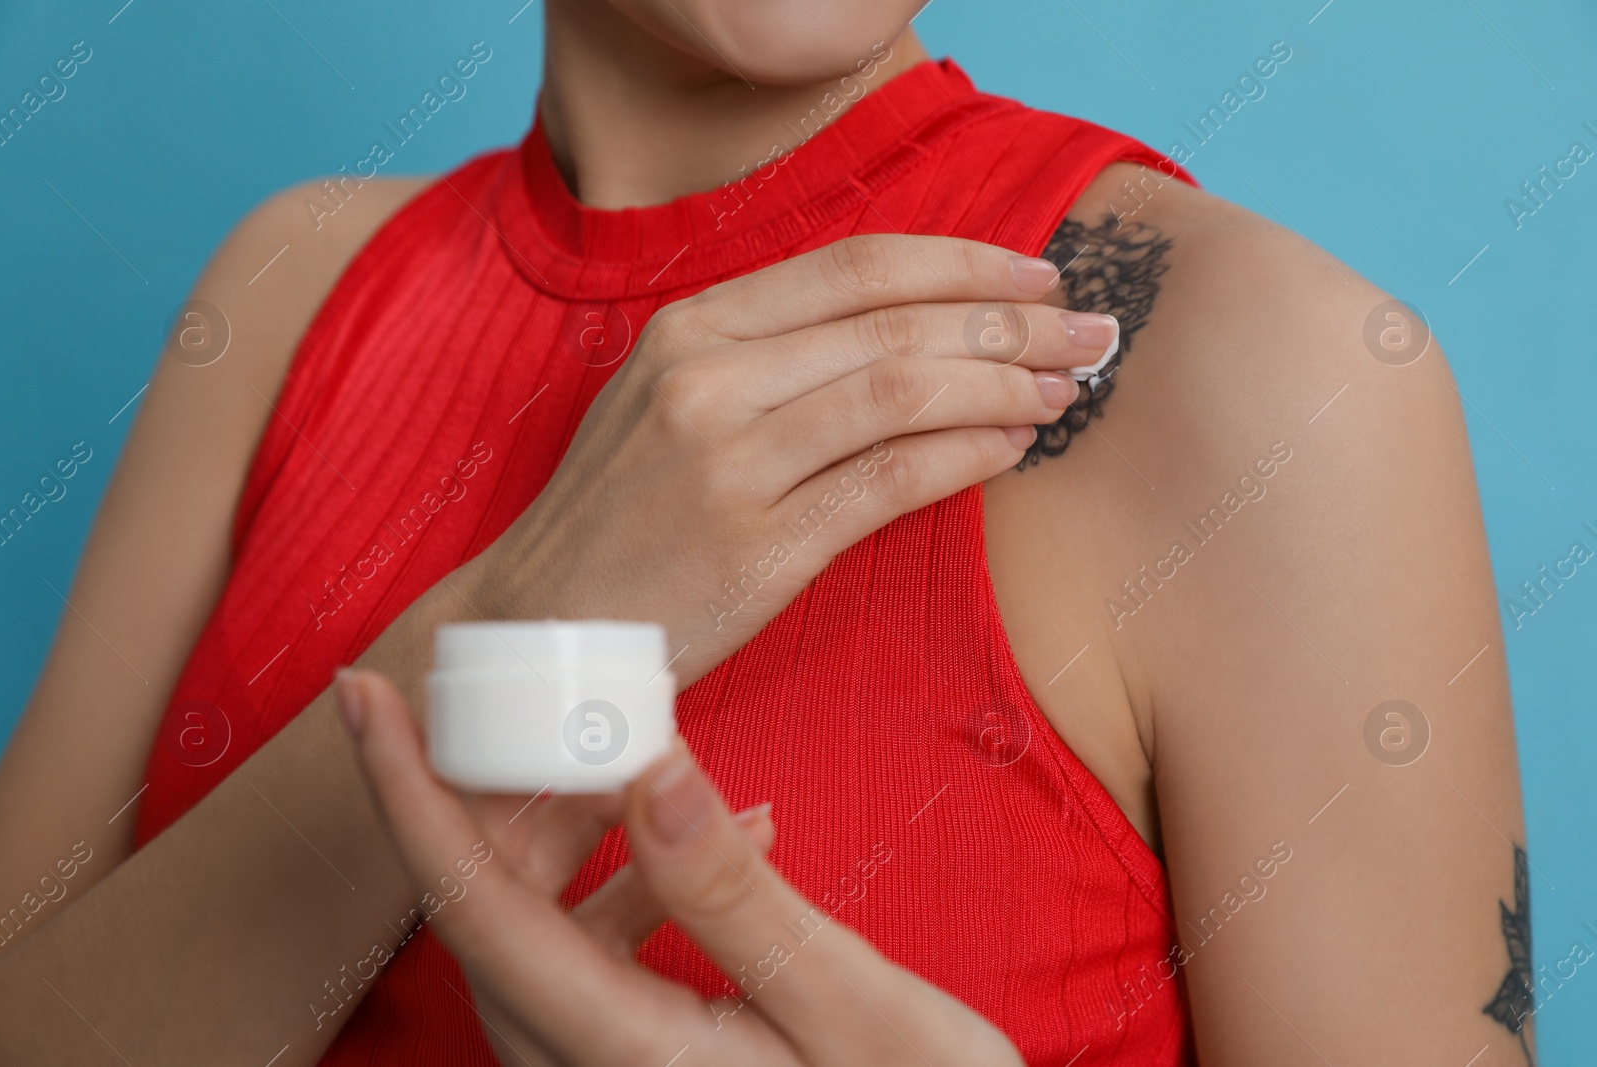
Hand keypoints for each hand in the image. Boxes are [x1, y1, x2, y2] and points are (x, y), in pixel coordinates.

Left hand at [335, 668, 1023, 1065]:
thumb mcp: (852, 1005)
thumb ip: (736, 898)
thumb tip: (647, 766)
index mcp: (626, 1056)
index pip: (478, 911)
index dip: (408, 795)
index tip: (367, 696)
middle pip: (492, 916)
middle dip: (506, 792)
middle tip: (550, 693)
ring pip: (540, 937)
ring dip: (580, 838)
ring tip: (653, 759)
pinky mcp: (639, 1066)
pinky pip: (596, 963)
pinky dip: (638, 890)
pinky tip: (732, 839)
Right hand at [481, 234, 1116, 685]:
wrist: (546, 621)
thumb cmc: (624, 515)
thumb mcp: (670, 400)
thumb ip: (773, 354)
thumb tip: (912, 331)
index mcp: (690, 326)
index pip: (857, 264)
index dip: (964, 261)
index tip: (1038, 271)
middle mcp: (707, 377)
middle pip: (893, 320)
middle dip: (1012, 316)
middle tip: (1089, 329)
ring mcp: (728, 460)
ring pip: (902, 389)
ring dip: (1004, 382)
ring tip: (1066, 388)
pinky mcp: (756, 545)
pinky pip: (889, 481)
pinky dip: (966, 456)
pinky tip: (1013, 447)